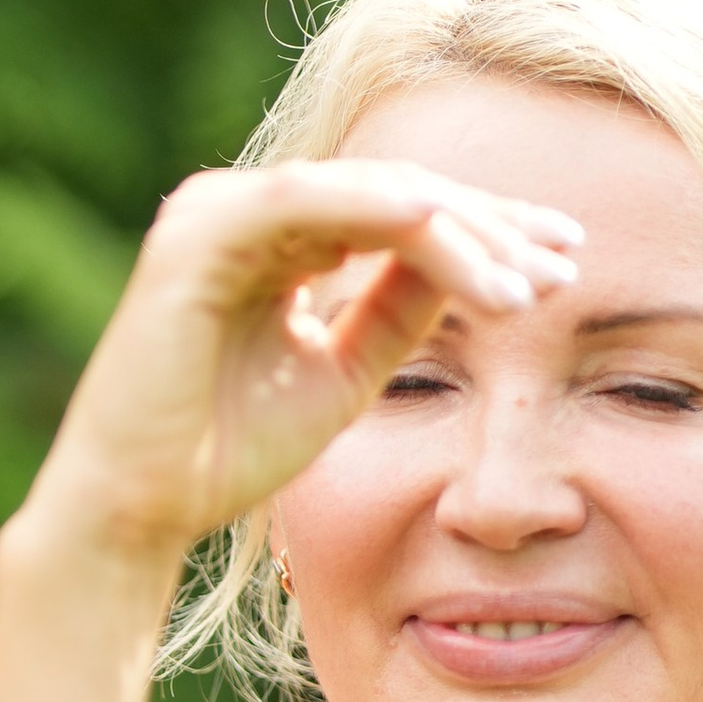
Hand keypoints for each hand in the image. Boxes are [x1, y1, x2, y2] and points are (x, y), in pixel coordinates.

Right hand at [27, 159, 583, 567]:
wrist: (136, 508)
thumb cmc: (224, 453)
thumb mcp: (343, 374)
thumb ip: (398, 312)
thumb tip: (477, 264)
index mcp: (273, 240)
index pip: (397, 214)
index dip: (485, 234)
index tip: (563, 266)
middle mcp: (244, 211)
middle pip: (394, 193)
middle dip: (488, 226)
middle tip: (566, 261)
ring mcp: (217, 212)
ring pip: (366, 194)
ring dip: (457, 233)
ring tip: (525, 287)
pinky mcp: (199, 232)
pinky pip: (311, 202)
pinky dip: (387, 216)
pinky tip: (455, 242)